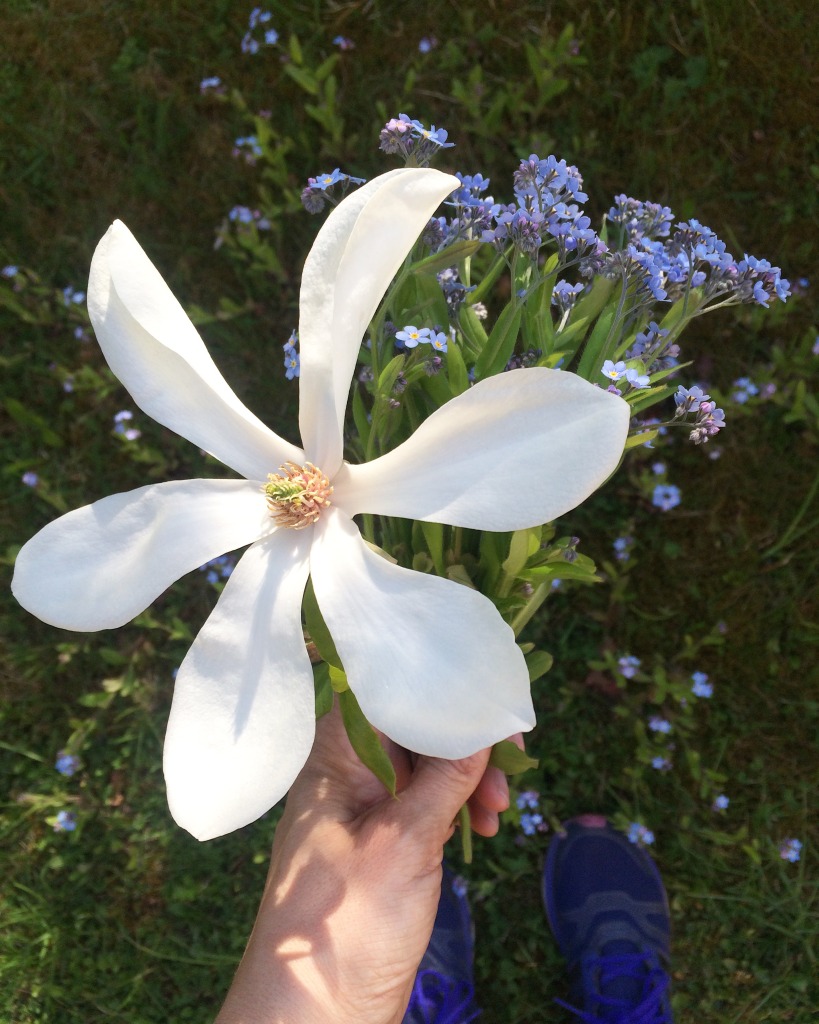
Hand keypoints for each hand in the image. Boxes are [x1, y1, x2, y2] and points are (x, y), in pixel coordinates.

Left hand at [215, 697, 512, 1023]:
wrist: (316, 1015)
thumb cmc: (346, 924)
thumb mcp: (405, 843)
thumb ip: (446, 777)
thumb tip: (483, 720)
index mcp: (334, 757)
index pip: (386, 689)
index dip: (439, 685)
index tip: (490, 701)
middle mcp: (348, 771)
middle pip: (414, 722)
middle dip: (465, 738)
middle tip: (511, 767)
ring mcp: (367, 806)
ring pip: (428, 763)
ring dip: (470, 776)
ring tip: (498, 814)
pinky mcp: (385, 839)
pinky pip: (428, 800)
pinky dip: (460, 807)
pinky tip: (483, 829)